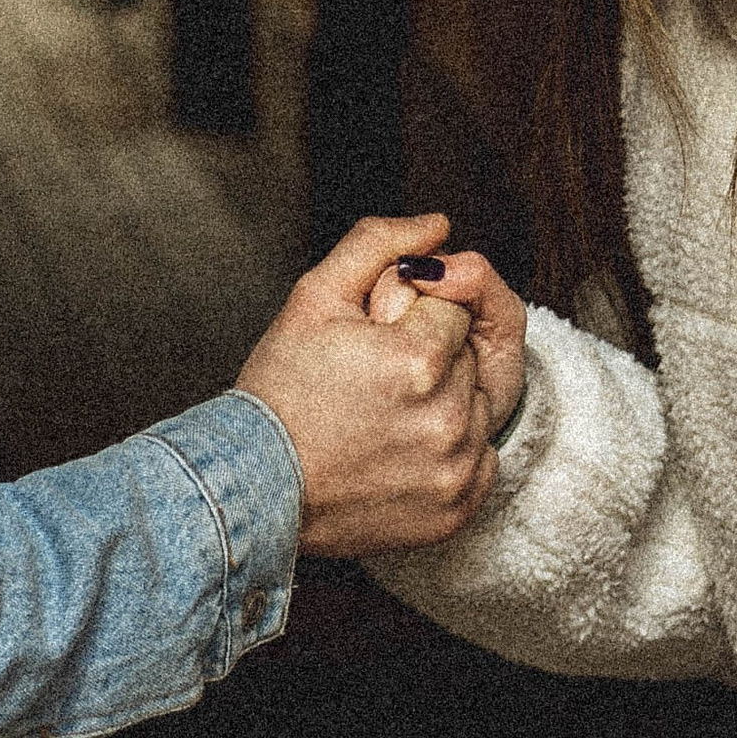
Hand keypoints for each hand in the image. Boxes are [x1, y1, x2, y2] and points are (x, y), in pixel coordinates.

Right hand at [236, 214, 497, 556]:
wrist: (256, 487)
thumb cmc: (280, 390)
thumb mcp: (315, 296)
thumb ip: (379, 244)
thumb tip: (438, 226)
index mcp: (419, 360)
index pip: (455, 306)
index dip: (412, 317)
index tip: (374, 341)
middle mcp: (448, 420)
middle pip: (467, 356)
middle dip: (430, 357)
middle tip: (371, 381)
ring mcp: (455, 471)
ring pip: (477, 405)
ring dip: (443, 403)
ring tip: (383, 417)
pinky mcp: (457, 511)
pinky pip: (481, 458)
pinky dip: (451, 450)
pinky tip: (400, 450)